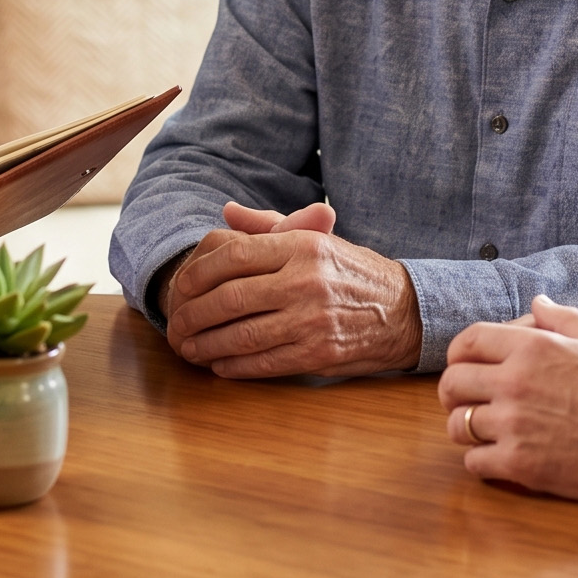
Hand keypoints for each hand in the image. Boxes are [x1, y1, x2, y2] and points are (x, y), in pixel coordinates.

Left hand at [163, 199, 422, 378]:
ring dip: (206, 345)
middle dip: (193, 314)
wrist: (402, 310)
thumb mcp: (315, 237)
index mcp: (302, 246)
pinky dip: (234, 366)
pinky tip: (218, 364)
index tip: (180, 286)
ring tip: (188, 347)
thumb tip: (227, 212)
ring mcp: (311, 321)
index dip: (198, 273)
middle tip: (175, 323)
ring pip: (241, 336)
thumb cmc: (349, 271)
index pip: (234, 256)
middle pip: (230, 299)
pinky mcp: (318, 354)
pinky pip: (263, 363)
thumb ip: (268, 225)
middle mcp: (305, 281)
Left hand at [437, 297, 577, 499]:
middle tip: (467, 400)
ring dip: (465, 427)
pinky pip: (474, 461)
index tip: (465, 366)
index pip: (467, 342)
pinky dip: (481, 460)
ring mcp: (514, 425)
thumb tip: (538, 301)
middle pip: (451, 383)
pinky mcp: (519, 464)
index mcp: (530, 347)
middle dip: (455, 392)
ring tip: (481, 430)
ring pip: (458, 425)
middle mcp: (514, 382)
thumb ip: (562, 317)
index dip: (459, 354)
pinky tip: (498, 456)